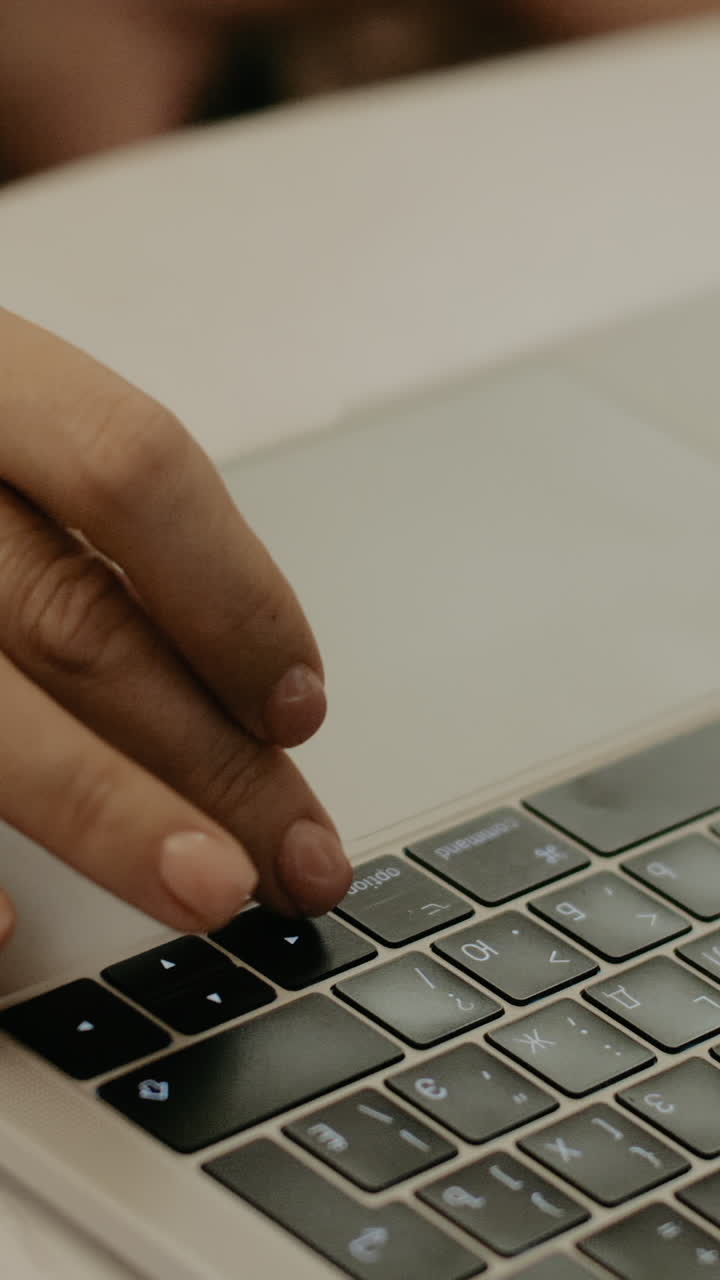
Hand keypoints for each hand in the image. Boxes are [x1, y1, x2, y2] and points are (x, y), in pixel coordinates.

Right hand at [0, 308, 351, 949]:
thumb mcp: (12, 430)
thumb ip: (100, 528)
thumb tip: (251, 690)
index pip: (131, 470)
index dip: (232, 592)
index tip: (298, 705)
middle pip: (75, 619)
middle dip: (205, 753)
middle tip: (298, 856)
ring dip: (106, 814)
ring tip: (206, 888)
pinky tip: (8, 929)